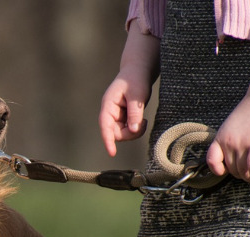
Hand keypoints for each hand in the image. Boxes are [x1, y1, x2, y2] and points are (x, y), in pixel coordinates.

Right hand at [99, 28, 159, 156]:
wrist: (138, 71)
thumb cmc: (136, 79)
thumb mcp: (137, 94)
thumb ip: (135, 112)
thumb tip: (134, 129)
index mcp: (108, 104)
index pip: (105, 126)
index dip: (108, 140)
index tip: (112, 153)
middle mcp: (110, 112)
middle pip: (115, 133)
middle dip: (129, 133)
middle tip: (144, 123)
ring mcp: (116, 116)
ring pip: (122, 134)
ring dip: (134, 132)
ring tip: (144, 121)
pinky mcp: (123, 118)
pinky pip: (128, 130)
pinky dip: (136, 129)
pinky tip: (143, 120)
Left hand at [206, 42, 249, 182]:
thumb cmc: (248, 114)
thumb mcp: (230, 127)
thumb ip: (228, 141)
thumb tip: (231, 157)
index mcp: (220, 138)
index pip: (211, 160)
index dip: (217, 169)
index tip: (225, 170)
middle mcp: (228, 143)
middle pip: (231, 169)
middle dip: (239, 174)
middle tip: (247, 173)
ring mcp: (241, 144)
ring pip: (242, 170)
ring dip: (248, 176)